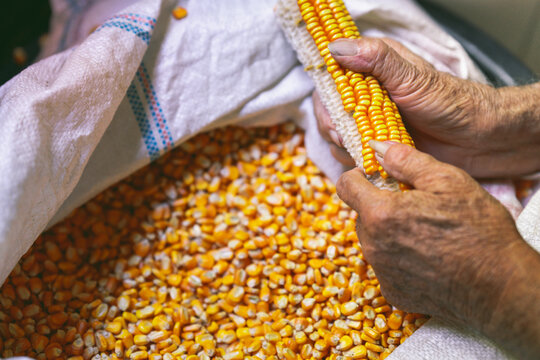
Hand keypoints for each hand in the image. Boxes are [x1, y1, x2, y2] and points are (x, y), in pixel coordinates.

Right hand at [316, 37, 539, 177]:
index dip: (327, 97)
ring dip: (344, 145)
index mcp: (373, 67)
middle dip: (334, 126)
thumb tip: (336, 47)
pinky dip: (355, 160)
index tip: (335, 115)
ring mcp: (370, 120)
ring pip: (336, 133)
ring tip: (366, 152)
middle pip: (328, 109)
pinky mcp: (376, 144)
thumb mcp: (413, 77)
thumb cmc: (450, 103)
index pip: (331, 77)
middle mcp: (367, 93)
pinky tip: (371, 162)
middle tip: (349, 138)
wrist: (478, 140)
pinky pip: (351, 153)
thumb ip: (376, 60)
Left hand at [337, 141, 539, 358]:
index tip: (376, 176)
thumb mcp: (447, 180)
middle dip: (379, 205)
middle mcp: (373, 245)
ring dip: (389, 231)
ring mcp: (382, 272)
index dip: (358, 176)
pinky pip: (386, 266)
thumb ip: (406, 160)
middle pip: (361, 215)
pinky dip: (399, 258)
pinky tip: (427, 256)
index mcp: (380, 213)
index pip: (345, 186)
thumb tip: (376, 147)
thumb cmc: (477, 228)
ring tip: (425, 231)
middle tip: (413, 205)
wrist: (500, 285)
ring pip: (373, 240)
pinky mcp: (393, 292)